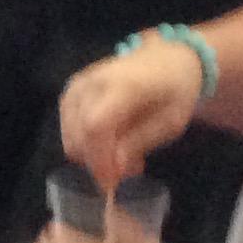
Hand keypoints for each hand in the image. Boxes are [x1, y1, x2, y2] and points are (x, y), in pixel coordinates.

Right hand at [59, 38, 204, 189]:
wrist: (167, 59)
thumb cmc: (175, 91)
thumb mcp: (171, 121)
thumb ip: (140, 143)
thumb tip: (115, 170)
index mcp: (123, 86)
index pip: (96, 126)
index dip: (98, 159)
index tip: (111, 183)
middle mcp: (92, 81)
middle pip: (78, 134)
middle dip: (97, 162)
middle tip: (125, 172)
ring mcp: (77, 84)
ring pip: (69, 135)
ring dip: (91, 154)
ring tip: (121, 156)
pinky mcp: (71, 91)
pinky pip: (68, 128)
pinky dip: (84, 143)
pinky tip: (107, 144)